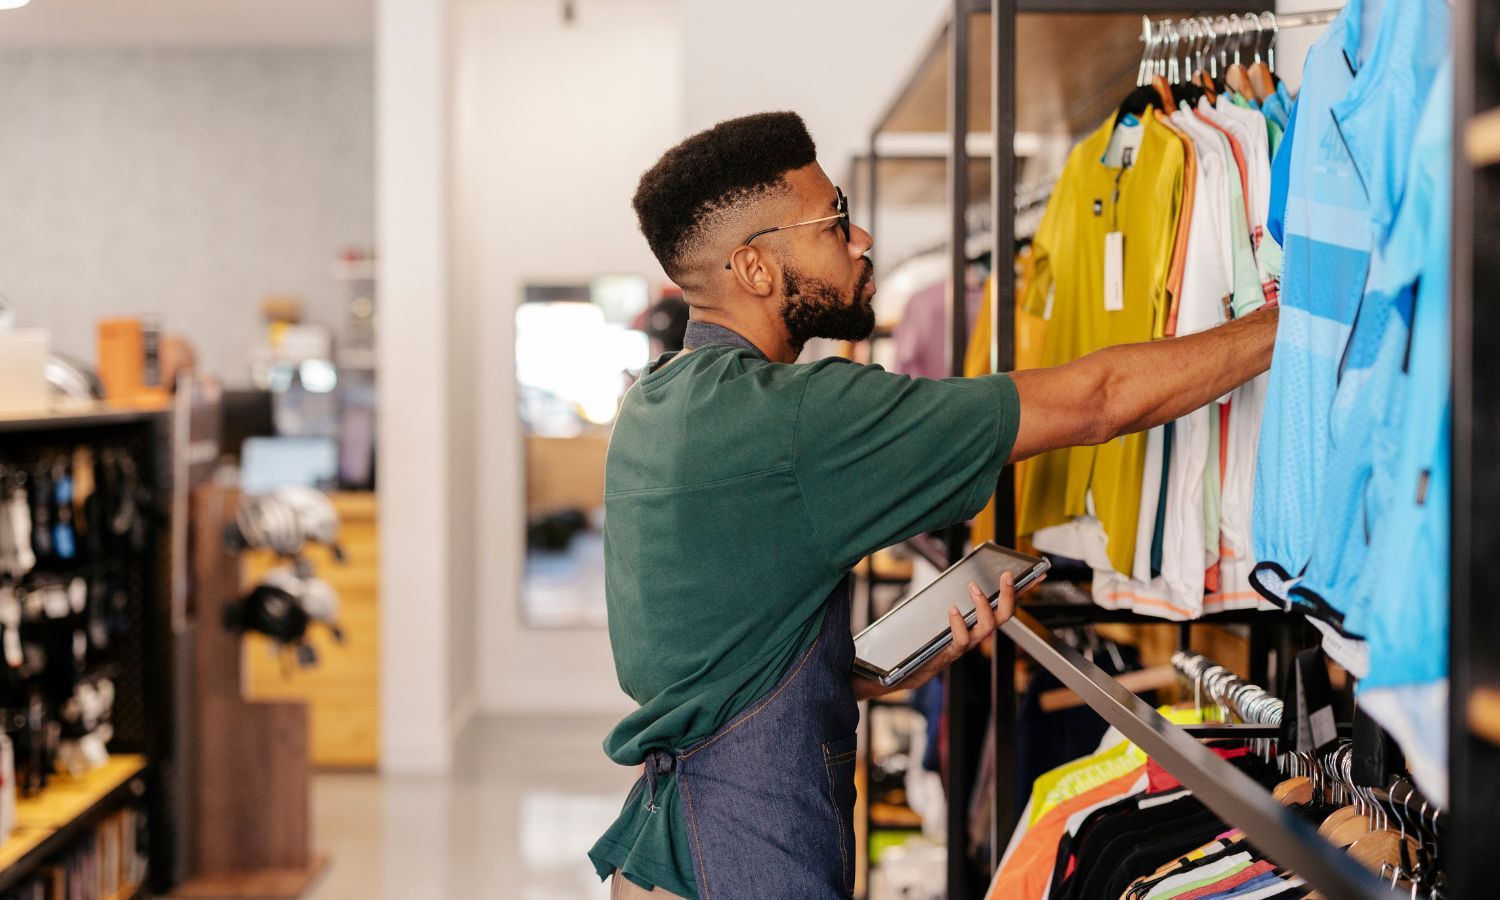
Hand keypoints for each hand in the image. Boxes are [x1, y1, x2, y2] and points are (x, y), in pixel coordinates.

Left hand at [852, 570, 1029, 700]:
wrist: (892, 671)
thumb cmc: (913, 642)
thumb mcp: (932, 617)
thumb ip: (944, 601)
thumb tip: (954, 574)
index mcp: (971, 626)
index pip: (1001, 606)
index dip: (1019, 593)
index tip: (1033, 574)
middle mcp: (971, 638)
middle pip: (1001, 619)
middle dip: (1008, 597)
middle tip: (1007, 575)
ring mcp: (960, 649)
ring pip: (984, 630)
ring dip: (983, 607)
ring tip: (974, 588)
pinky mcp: (945, 656)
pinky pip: (959, 642)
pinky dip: (959, 624)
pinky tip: (953, 610)